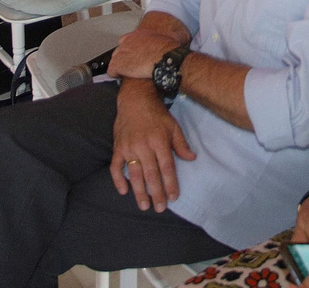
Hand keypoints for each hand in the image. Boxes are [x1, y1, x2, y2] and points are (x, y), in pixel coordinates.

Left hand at [107, 28, 178, 81]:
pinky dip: (116, 75)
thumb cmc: (170, 50)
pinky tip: (121, 78)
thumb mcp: (171, 37)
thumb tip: (178, 36)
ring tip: (128, 73)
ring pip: (114, 60)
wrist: (165, 60)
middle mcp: (127, 41)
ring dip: (121, 67)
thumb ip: (169, 36)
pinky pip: (111, 71)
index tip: (135, 56)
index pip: (126, 40)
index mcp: (138, 34)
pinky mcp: (118, 64)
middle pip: (119, 50)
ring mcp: (121, 53)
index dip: (131, 50)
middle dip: (125, 58)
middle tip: (133, 66)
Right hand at [109, 81, 195, 211]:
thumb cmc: (157, 114)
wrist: (135, 99)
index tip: (173, 198)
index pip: (167, 167)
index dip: (170, 184)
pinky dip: (118, 179)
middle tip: (159, 208)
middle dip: (156, 193)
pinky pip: (116, 167)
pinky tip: (124, 191)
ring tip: (144, 205)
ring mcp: (129, 147)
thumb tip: (192, 158)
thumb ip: (181, 144)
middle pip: (151, 175)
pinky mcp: (118, 147)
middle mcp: (144, 146)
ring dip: (139, 191)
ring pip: (134, 174)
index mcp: (159, 141)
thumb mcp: (173, 126)